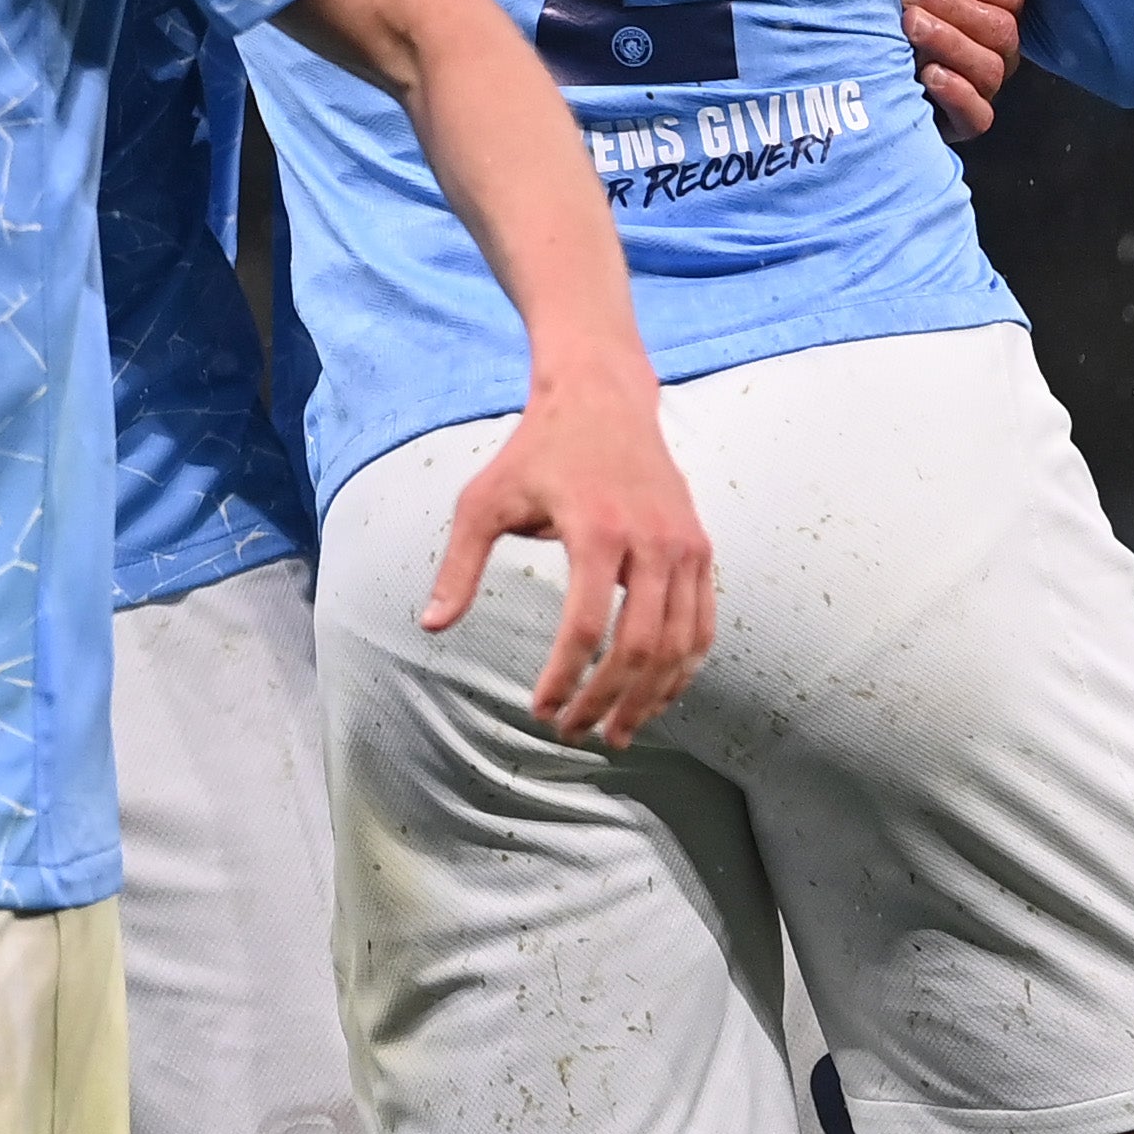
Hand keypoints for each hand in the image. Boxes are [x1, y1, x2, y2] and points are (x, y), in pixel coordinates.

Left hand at [423, 368, 716, 749]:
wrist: (603, 399)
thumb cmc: (535, 452)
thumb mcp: (483, 500)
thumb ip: (458, 566)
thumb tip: (431, 626)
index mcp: (597, 529)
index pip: (586, 626)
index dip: (565, 677)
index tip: (540, 711)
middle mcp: (652, 541)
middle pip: (640, 645)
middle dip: (608, 700)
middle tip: (576, 734)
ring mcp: (685, 547)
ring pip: (679, 644)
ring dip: (650, 697)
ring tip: (617, 732)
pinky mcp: (702, 550)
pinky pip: (702, 625)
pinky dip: (682, 669)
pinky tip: (655, 696)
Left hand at [903, 0, 1038, 139]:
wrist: (829, 29)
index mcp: (993, 5)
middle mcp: (994, 47)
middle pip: (1001, 29)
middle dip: (952, 5)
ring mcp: (978, 86)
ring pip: (991, 68)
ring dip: (950, 42)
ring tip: (908, 24)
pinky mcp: (958, 121)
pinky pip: (979, 117)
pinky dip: (959, 95)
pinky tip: (928, 73)